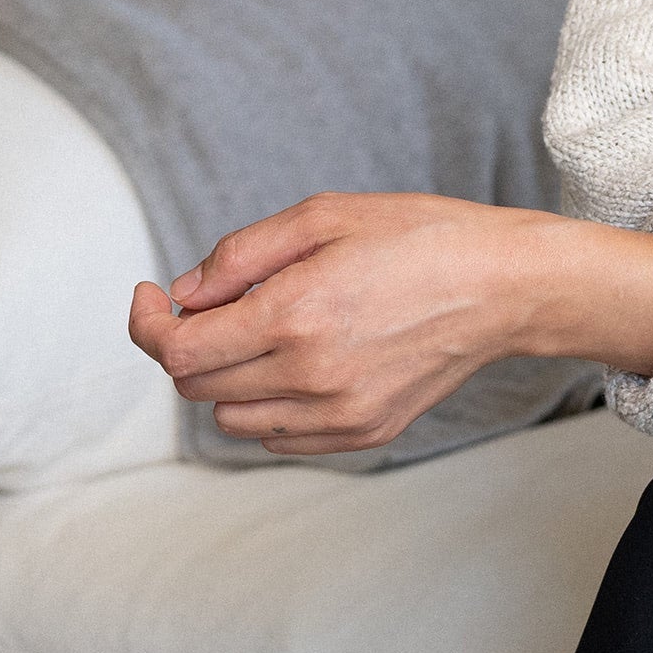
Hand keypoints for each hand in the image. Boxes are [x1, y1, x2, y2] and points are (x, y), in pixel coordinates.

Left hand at [125, 194, 652, 455]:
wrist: (506, 286)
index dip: (146, 324)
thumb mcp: (326, 214)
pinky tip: (299, 363)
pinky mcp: (363, 432)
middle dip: (188, 344)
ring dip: (227, 378)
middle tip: (214, 305)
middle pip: (197, 386)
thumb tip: (184, 294)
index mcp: (293, 316)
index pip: (177, 349)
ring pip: (232, 419)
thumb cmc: (420, 236)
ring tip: (266, 332)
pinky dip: (268, 407)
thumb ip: (242, 254)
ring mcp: (338, 413)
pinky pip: (279, 437)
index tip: (150, 297)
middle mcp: (310, 376)